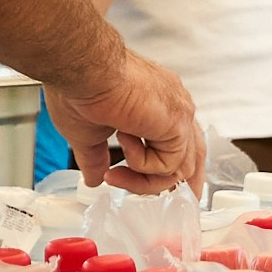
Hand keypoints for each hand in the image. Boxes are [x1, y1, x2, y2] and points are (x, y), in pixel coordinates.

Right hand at [48, 40, 204, 196]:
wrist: (82, 69)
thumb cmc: (80, 88)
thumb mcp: (87, 134)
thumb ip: (96, 157)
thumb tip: (93, 177)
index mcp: (157, 104)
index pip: (177, 142)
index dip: (165, 168)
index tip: (145, 184)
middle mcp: (174, 106)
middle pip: (191, 156)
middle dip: (176, 184)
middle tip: (161, 202)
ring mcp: (179, 113)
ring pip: (180, 168)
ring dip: (145, 181)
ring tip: (115, 175)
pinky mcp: (177, 123)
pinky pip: (169, 165)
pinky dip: (143, 165)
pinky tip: (124, 141)